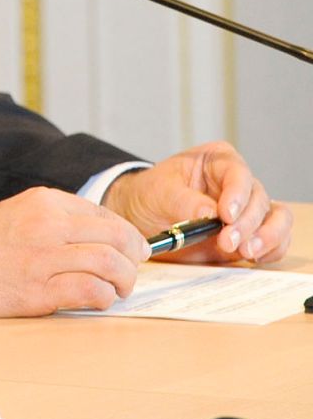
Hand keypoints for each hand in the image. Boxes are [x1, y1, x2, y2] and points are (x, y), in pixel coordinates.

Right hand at [0, 186, 147, 315]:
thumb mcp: (18, 214)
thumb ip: (58, 220)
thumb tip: (105, 238)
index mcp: (44, 202)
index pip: (106, 214)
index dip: (127, 236)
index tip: (130, 251)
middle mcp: (46, 225)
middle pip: (117, 237)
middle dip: (133, 258)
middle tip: (130, 272)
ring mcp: (42, 258)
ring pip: (110, 264)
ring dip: (123, 281)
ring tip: (117, 290)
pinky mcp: (38, 291)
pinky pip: (91, 291)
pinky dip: (104, 298)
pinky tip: (97, 300)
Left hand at [101, 141, 292, 264]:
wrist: (141, 218)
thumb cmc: (150, 195)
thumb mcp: (159, 193)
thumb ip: (184, 202)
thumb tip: (210, 214)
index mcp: (218, 160)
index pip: (238, 174)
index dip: (237, 195)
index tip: (226, 216)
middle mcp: (239, 183)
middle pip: (259, 199)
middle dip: (247, 223)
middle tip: (229, 242)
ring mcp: (248, 210)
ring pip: (277, 219)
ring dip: (267, 237)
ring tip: (246, 252)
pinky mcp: (249, 234)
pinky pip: (275, 241)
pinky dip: (270, 250)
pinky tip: (254, 258)